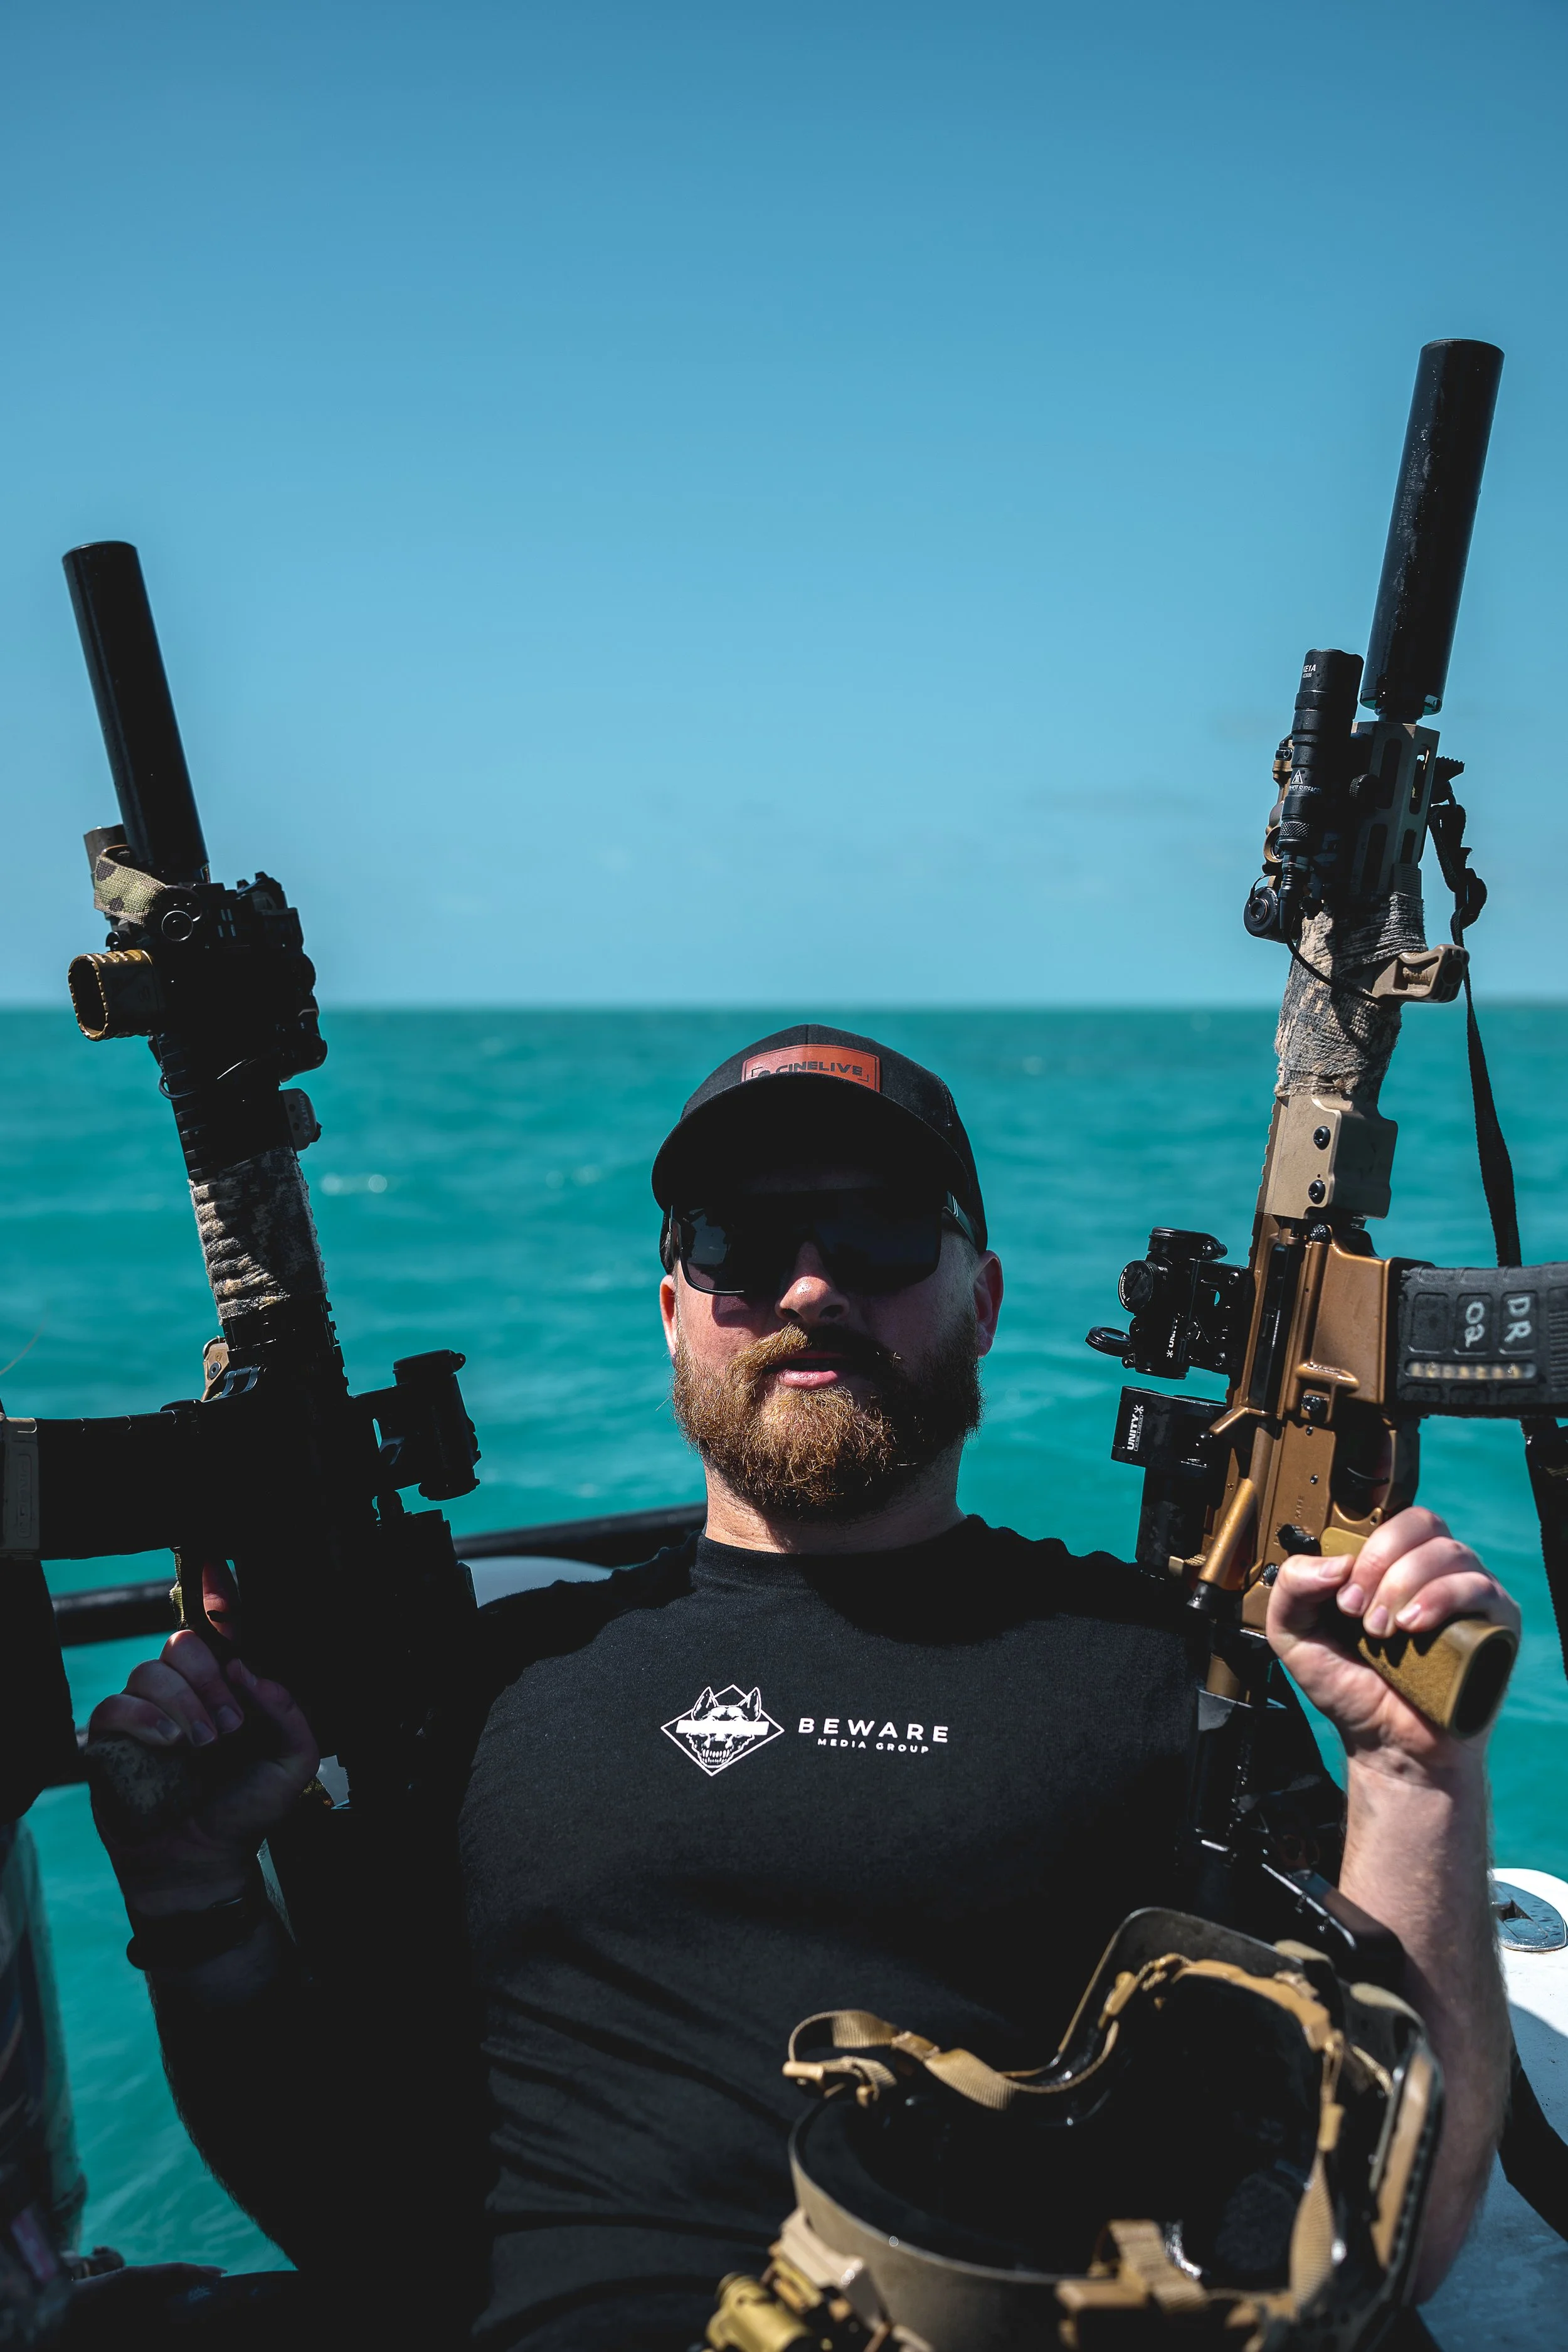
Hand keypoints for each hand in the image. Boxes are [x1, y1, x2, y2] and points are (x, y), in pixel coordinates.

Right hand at [87, 1627, 319, 1916]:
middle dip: (207, 1679)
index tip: (222, 1582)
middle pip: (182, 1645)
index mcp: (226, 1689)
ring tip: (201, 1745)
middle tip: (229, 1726)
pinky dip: (141, 1718)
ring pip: (148, 1672)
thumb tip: (249, 1672)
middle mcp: (184, 1693)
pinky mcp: (110, 1742)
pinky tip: (167, 1743)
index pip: (219, 1631)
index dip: (218, 1599)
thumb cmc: (245, 1811)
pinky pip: (112, 1707)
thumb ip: (287, 1715)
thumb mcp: (290, 1766)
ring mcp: (144, 1715)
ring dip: (181, 1703)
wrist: (203, 1863)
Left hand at [1267, 1506, 1519, 1772]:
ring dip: (1406, 1585)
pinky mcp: (1496, 1624)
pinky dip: (1443, 1598)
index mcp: (1390, 1563)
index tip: (1341, 1600)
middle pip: (1421, 1523)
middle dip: (1381, 1563)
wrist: (1386, 1746)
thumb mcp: (1293, 1635)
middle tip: (1358, 1615)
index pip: (1387, 1518)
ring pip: (1449, 1552)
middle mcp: (1433, 1569)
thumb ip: (1291, 1587)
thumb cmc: (1347, 1685)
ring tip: (1383, 1633)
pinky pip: (1480, 1588)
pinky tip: (1414, 1627)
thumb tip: (1334, 1562)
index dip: (1361, 1548)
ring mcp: (1468, 1594)